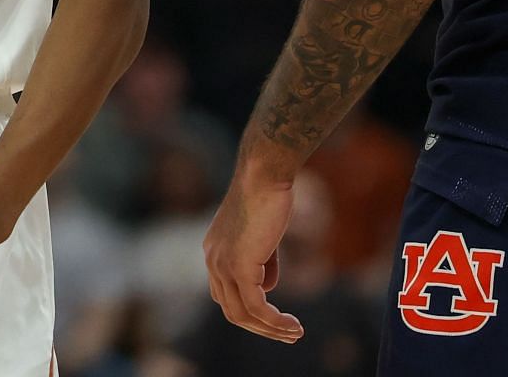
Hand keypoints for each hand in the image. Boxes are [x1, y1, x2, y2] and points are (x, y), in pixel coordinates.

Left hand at [203, 169, 304, 342]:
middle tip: (288, 334)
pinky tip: (293, 325)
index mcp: (213, 251)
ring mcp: (222, 264)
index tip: (275, 319)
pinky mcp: (239, 266)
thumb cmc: (268, 195)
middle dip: (260, 327)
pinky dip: (274, 321)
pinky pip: (256, 306)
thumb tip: (268, 287)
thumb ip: (262, 260)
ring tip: (295, 333)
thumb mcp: (262, 233)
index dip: (249, 311)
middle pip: (231, 309)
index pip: (224, 294)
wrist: (264, 174)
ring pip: (243, 313)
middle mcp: (212, 260)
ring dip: (271, 329)